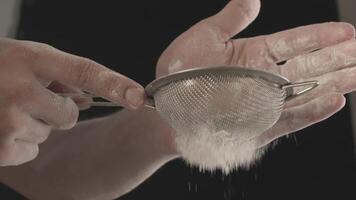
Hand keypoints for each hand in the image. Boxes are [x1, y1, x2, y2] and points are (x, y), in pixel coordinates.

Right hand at [0, 38, 144, 165]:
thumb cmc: (0, 68)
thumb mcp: (29, 59)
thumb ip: (62, 75)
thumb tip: (91, 97)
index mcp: (32, 59)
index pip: (84, 71)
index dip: (115, 84)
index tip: (139, 96)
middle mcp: (19, 88)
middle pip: (70, 114)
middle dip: (56, 110)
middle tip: (28, 97)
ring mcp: (8, 119)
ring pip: (49, 132)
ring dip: (35, 123)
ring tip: (8, 107)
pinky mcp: (1, 146)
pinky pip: (31, 149)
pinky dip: (19, 141)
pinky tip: (1, 124)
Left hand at [157, 0, 355, 169]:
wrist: (166, 108)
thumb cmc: (181, 73)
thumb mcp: (205, 37)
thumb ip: (232, 19)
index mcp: (254, 54)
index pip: (295, 42)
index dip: (321, 36)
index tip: (347, 31)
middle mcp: (265, 79)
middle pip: (310, 66)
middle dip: (338, 58)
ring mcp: (264, 103)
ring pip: (308, 92)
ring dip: (336, 82)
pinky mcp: (259, 126)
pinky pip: (290, 119)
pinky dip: (313, 111)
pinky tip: (336, 100)